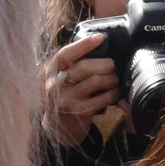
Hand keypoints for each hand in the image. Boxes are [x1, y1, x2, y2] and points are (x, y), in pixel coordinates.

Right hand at [40, 33, 118, 148]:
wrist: (58, 127)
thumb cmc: (63, 95)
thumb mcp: (59, 78)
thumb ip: (70, 64)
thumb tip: (97, 45)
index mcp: (48, 72)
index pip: (64, 54)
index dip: (83, 45)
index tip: (100, 38)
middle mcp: (54, 85)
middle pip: (83, 67)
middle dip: (104, 64)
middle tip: (113, 64)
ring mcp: (66, 100)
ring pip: (95, 82)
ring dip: (111, 78)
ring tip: (115, 78)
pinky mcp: (79, 112)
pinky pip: (102, 99)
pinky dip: (113, 94)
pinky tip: (115, 93)